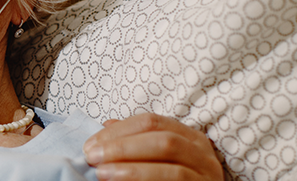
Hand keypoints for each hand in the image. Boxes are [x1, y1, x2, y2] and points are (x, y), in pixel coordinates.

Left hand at [83, 113, 223, 180]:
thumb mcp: (156, 159)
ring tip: (102, 173)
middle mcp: (202, 155)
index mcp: (189, 138)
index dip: (118, 131)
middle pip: (162, 141)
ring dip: (132, 169)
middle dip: (123, 147)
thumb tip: (107, 125)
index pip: (152, 122)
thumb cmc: (167, 180)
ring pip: (172, 168)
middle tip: (93, 157)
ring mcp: (206, 177)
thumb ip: (136, 142)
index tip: (91, 144)